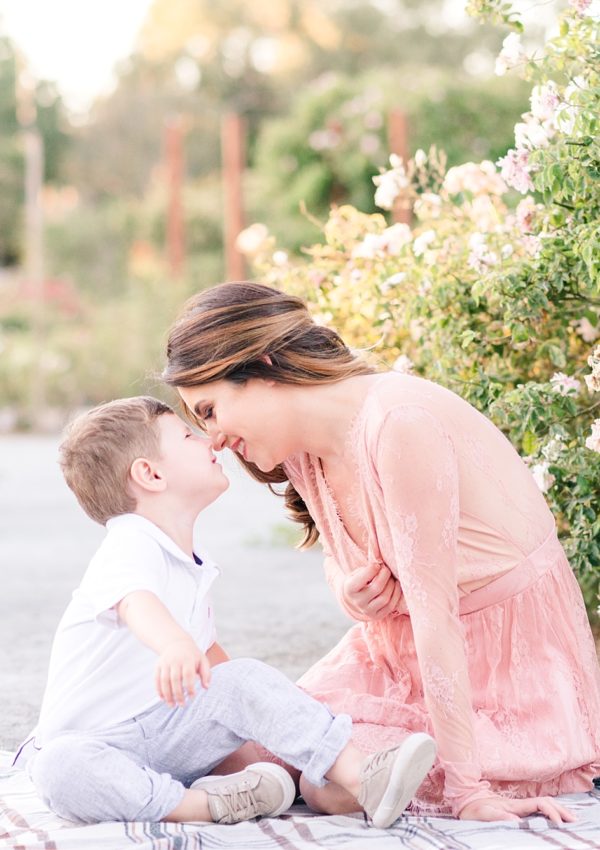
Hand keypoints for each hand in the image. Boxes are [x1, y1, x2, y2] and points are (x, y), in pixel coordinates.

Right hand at [155, 637, 210, 706]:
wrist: (177, 642)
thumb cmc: (192, 655)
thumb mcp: (202, 660)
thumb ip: (206, 673)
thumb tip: (206, 687)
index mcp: (188, 659)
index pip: (188, 675)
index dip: (190, 688)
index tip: (192, 697)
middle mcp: (175, 660)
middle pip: (175, 680)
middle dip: (178, 694)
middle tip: (182, 705)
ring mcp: (165, 662)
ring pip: (164, 681)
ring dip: (167, 695)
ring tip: (171, 705)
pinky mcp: (158, 665)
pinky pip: (156, 679)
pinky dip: (158, 690)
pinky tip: (162, 699)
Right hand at [341, 561, 401, 619]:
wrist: (352, 599)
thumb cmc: (357, 580)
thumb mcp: (357, 572)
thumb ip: (367, 566)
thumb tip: (381, 558)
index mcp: (349, 589)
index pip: (363, 578)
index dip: (373, 568)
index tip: (377, 564)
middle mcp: (358, 602)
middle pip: (377, 587)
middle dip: (385, 575)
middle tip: (386, 569)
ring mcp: (368, 611)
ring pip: (385, 598)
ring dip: (392, 585)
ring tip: (390, 578)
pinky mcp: (377, 616)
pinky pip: (391, 606)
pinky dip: (396, 594)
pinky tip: (395, 585)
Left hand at [459, 795, 575, 824]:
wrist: (465, 802)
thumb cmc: (473, 810)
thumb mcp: (483, 814)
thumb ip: (498, 816)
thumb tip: (516, 821)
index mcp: (513, 805)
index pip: (538, 804)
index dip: (551, 812)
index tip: (558, 824)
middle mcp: (518, 805)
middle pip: (545, 803)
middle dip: (560, 810)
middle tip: (574, 820)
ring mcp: (517, 807)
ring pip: (542, 805)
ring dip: (557, 810)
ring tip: (570, 819)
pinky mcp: (515, 811)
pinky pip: (536, 810)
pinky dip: (549, 813)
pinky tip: (554, 818)